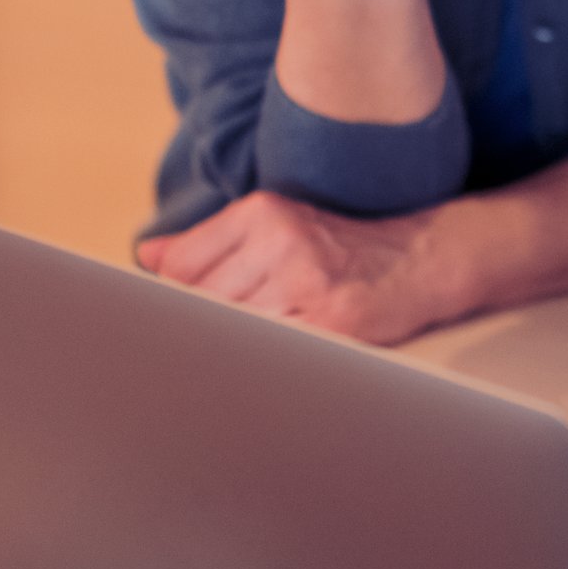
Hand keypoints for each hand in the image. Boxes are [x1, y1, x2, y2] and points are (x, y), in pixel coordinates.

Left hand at [135, 190, 457, 345]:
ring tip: (250, 346)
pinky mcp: (330, 322)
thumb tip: (147, 256)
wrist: (421, 260)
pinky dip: (267, 356)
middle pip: (201, 301)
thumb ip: (207, 243)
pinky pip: (273, 348)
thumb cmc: (340, 248)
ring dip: (235, 343)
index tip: (177, 318)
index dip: (174, 300)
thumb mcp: (274, 226)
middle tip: (204, 343)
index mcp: (261, 212)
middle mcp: (280, 240)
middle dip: (201, 326)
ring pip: (233, 327)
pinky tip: (277, 355)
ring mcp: (305, 281)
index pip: (181, 267)